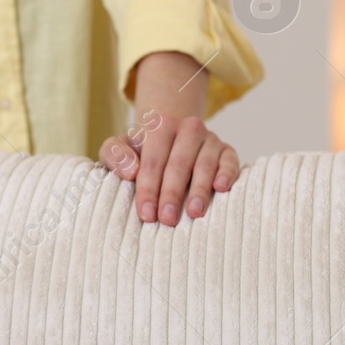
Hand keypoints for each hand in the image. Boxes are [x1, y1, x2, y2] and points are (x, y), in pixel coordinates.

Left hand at [99, 110, 239, 224]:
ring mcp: (210, 139)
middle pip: (178, 164)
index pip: (153, 160)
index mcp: (160, 125)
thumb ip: (114, 154)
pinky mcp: (227, 151)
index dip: (148, 188)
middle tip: (167, 219)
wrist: (169, 142)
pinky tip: (221, 188)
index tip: (146, 214)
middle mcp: (188, 128)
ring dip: (199, 189)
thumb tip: (130, 170)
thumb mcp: (118, 149)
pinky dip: (227, 173)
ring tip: (193, 212)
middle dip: (172, 193)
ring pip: (205, 164)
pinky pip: (230, 161)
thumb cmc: (140, 153)